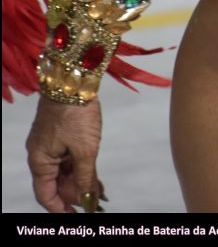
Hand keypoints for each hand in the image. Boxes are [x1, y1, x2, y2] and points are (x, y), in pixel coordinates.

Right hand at [26, 95, 103, 212]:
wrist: (74, 79)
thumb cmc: (76, 115)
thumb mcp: (85, 150)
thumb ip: (86, 177)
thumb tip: (89, 199)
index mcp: (39, 161)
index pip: (46, 195)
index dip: (61, 208)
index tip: (77, 216)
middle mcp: (41, 154)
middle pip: (55, 183)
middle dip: (74, 194)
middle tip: (93, 202)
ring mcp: (51, 143)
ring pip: (64, 170)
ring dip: (80, 181)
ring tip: (99, 191)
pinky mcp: (61, 132)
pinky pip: (68, 157)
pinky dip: (81, 167)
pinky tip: (95, 175)